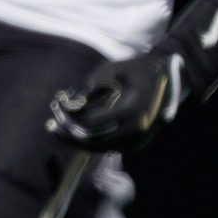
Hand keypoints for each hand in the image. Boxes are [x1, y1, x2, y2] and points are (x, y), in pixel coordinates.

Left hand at [48, 49, 183, 151]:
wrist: (168, 80)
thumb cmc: (136, 69)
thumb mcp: (112, 69)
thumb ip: (90, 85)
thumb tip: (68, 103)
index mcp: (133, 111)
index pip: (92, 123)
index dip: (70, 117)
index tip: (55, 105)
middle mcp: (136, 131)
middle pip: (92, 140)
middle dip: (68, 133)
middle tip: (49, 124)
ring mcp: (137, 141)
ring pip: (98, 147)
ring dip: (75, 140)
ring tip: (55, 129)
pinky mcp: (134, 145)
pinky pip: (106, 146)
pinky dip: (88, 141)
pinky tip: (72, 132)